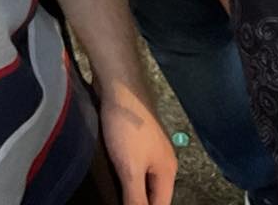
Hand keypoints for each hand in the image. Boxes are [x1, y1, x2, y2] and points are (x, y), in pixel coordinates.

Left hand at [97, 77, 176, 204]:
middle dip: (137, 202)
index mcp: (167, 171)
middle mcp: (161, 161)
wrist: (119, 85)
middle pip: (152, 193)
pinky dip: (122, 174)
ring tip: (112, 195)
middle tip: (115, 200)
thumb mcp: (131, 169)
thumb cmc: (128, 126)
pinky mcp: (134, 137)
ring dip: (129, 189)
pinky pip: (131, 164)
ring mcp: (148, 148)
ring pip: (141, 179)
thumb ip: (136, 199)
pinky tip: (110, 176)